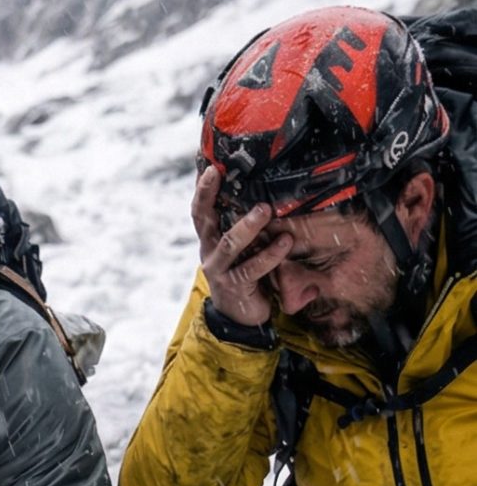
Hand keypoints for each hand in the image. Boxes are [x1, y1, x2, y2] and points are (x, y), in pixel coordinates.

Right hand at [193, 162, 289, 328]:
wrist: (240, 318)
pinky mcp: (235, 286)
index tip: (212, 168)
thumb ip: (246, 227)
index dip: (203, 190)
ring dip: (248, 226)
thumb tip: (266, 193)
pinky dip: (271, 254)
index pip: (200, 211)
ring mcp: (219, 270)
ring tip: (265, 211)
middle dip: (213, 197)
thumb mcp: (242, 249)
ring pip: (230, 244)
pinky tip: (286, 242)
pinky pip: (252, 268)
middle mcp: (209, 252)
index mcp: (210, 239)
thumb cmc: (245, 274)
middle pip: (205, 221)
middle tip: (233, 177)